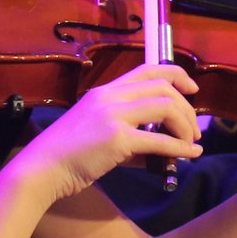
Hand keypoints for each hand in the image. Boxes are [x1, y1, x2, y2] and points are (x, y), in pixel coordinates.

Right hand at [17, 62, 203, 200]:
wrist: (42, 168)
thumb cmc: (66, 155)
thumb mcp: (97, 134)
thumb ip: (129, 137)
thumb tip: (161, 150)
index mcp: (105, 92)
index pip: (148, 69)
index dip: (177, 75)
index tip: (192, 88)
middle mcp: (111, 97)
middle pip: (164, 87)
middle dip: (187, 108)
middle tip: (194, 129)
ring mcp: (114, 116)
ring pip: (166, 106)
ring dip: (186, 125)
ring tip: (191, 142)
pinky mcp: (117, 139)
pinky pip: (160, 141)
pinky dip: (180, 147)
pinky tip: (190, 155)